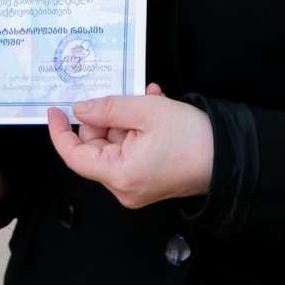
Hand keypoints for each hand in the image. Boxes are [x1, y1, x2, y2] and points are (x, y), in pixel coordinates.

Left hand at [46, 84, 213, 209]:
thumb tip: (80, 109)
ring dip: (126, 119)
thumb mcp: (146, 111)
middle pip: (95, 147)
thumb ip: (107, 108)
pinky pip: (129, 151)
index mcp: (119, 175)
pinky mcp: (146, 181)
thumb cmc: (194, 139)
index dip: (59, 132)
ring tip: (148, 99)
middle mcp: (123, 187)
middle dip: (106, 118)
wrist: (229, 158)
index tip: (55, 112)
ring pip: (114, 144)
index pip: (74, 156)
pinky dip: (136, 129)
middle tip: (124, 96)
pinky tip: (154, 109)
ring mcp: (135, 186)